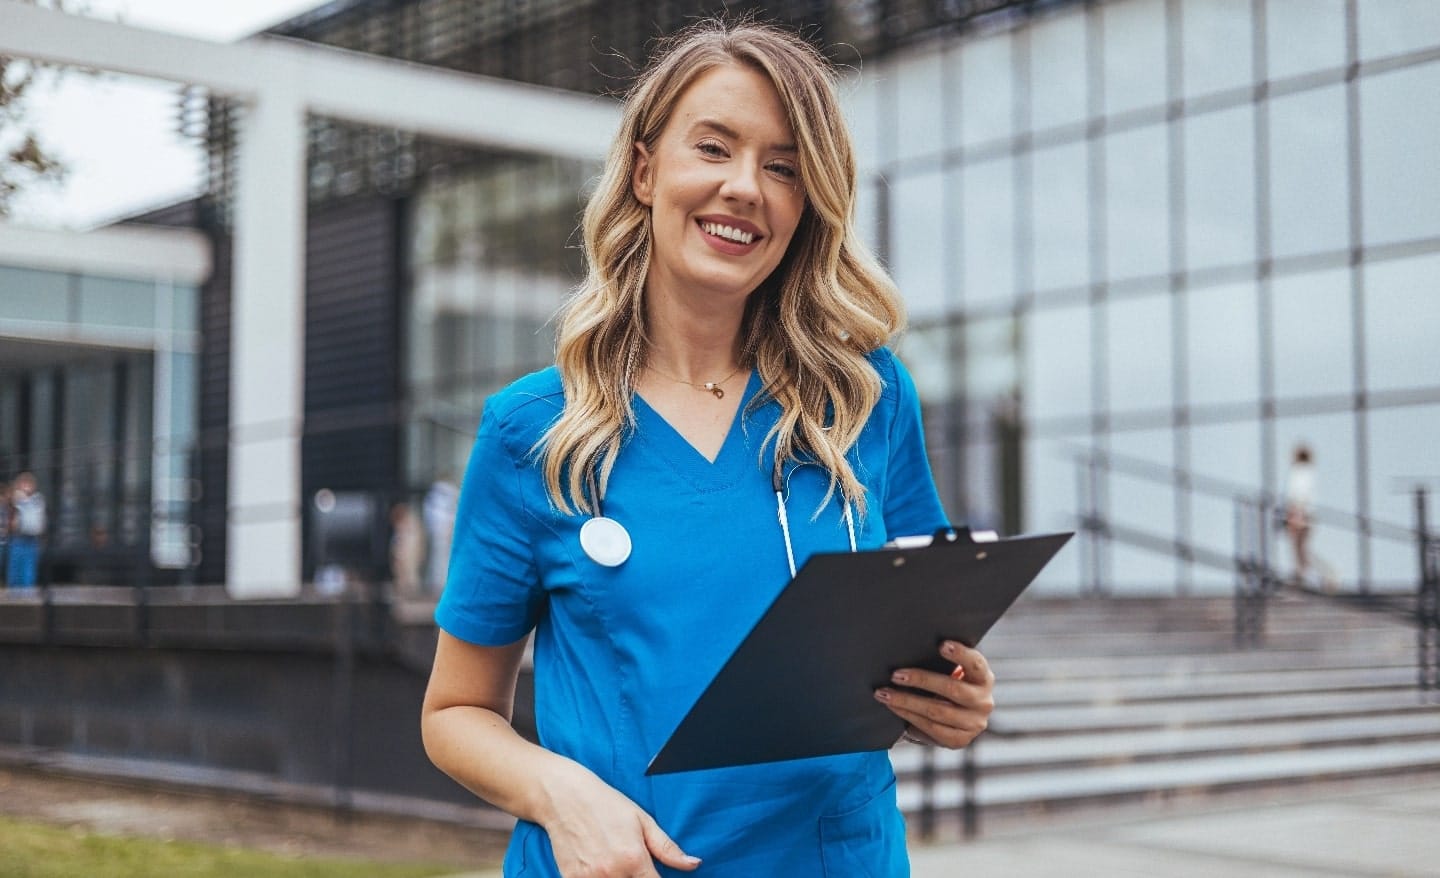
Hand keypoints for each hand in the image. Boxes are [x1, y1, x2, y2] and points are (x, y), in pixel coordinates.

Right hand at [539, 763, 700, 876]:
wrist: (564, 796)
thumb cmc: (606, 804)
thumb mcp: (642, 820)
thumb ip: (667, 848)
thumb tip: (694, 864)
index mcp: (634, 859)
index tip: (656, 877)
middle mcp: (612, 873)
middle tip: (632, 865)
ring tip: (616, 865)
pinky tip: (600, 869)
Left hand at [874, 640, 994, 748]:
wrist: (956, 717)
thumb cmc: (947, 684)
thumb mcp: (951, 672)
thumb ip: (941, 662)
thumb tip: (911, 647)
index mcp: (983, 678)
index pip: (976, 664)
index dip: (960, 654)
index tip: (942, 645)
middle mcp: (984, 701)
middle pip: (952, 689)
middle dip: (921, 680)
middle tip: (896, 675)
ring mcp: (974, 723)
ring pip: (937, 711)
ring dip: (907, 702)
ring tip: (885, 694)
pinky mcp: (960, 740)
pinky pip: (932, 729)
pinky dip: (910, 717)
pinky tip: (895, 709)